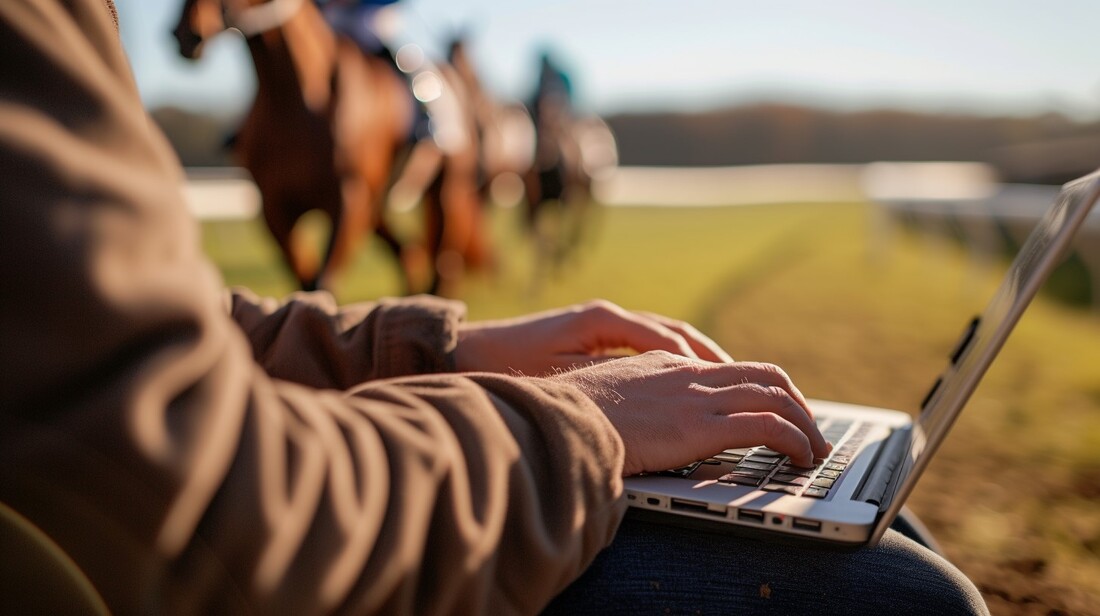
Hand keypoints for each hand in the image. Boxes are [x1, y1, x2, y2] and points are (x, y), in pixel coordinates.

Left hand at [454, 300, 732, 375]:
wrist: (471, 350)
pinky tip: (691, 379)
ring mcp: (606, 322)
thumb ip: (601, 380)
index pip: (663, 341)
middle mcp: (609, 315)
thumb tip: (644, 393)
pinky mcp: (600, 333)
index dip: (695, 364)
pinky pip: (651, 342)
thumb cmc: (510, 366)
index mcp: (601, 320)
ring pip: (668, 334)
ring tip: (729, 380)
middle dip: (710, 358)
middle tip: (747, 383)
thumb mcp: (555, 378)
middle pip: (675, 332)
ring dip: (699, 355)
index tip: (723, 386)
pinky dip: (677, 357)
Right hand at [547, 351, 830, 475]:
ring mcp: (695, 397)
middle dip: (795, 402)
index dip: (761, 390)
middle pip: (763, 375)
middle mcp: (687, 373)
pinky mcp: (699, 425)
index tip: (775, 412)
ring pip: (775, 396)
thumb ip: (628, 403)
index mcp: (664, 365)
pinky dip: (795, 440)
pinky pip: (768, 426)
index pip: (728, 369)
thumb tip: (634, 424)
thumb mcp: (602, 398)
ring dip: (804, 424)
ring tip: (815, 450)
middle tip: (810, 430)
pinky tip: (800, 459)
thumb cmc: (564, 415)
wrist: (553, 417)